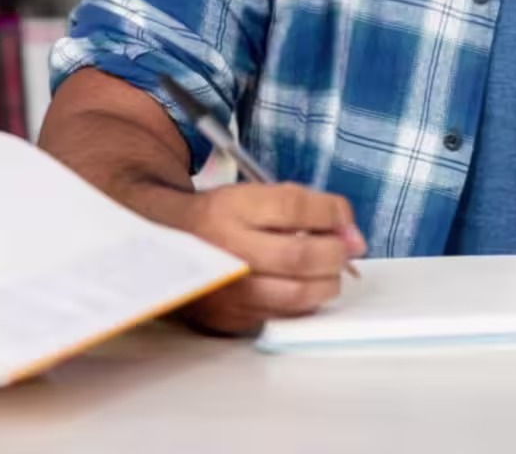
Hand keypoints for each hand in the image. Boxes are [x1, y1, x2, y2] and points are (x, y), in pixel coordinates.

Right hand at [173, 183, 367, 335]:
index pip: (294, 207)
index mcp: (231, 209)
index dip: (331, 213)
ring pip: (297, 294)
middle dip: (335, 252)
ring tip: (326, 270)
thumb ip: (305, 206)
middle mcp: (227, 251)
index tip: (343, 220)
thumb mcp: (253, 195)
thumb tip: (352, 236)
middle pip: (300, 256)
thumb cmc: (220, 219)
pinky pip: (284, 315)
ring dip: (327, 282)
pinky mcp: (229, 319)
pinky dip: (305, 302)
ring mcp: (227, 291)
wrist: (163, 247)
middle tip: (342, 249)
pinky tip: (304, 287)